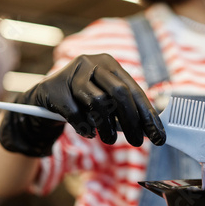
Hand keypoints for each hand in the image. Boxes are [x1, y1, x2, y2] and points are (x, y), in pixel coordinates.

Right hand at [0, 54, 165, 156]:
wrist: (46, 97)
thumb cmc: (83, 99)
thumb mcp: (105, 98)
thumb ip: (124, 108)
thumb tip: (150, 129)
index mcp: (109, 63)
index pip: (134, 89)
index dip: (147, 114)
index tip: (158, 136)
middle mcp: (92, 63)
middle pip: (118, 93)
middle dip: (131, 121)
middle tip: (137, 142)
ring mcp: (72, 75)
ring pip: (98, 102)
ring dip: (107, 127)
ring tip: (109, 140)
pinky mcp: (55, 90)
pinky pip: (75, 113)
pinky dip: (84, 127)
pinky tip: (89, 133)